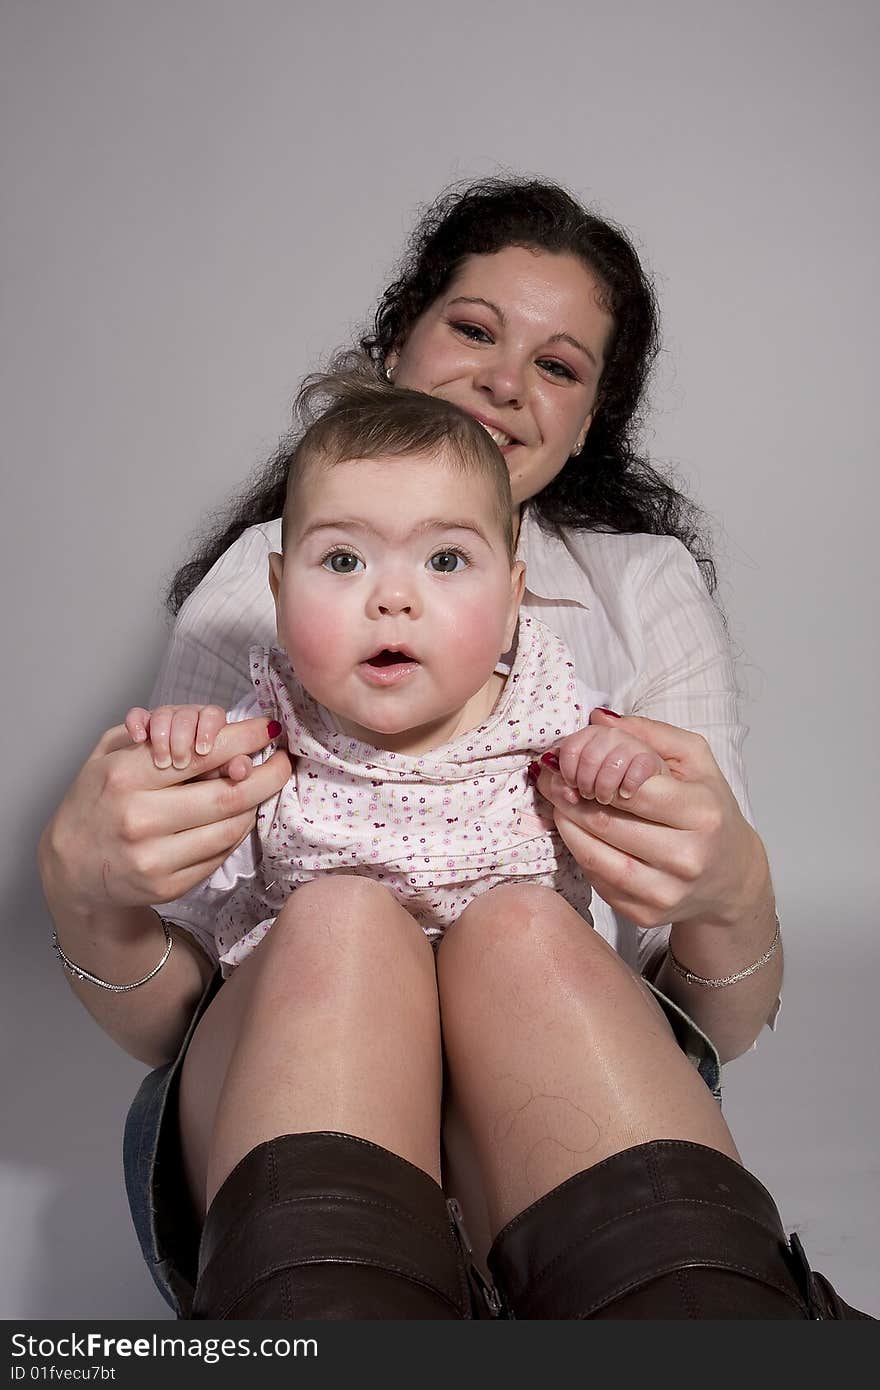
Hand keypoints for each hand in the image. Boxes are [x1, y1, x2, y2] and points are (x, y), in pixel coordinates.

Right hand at [39, 718, 291, 913]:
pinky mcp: (167, 886)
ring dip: (254, 805)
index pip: (201, 753)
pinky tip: (234, 819)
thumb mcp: (110, 754)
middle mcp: (138, 818)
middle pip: (228, 795)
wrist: (72, 868)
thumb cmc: (97, 800)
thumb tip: (220, 729)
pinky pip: (220, 854)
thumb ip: (159, 734)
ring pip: (231, 828)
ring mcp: (153, 857)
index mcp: (123, 776)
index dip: (244, 739)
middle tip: (282, 762)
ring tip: (258, 789)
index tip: (267, 730)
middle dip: (267, 775)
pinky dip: (235, 833)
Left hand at [532, 709, 768, 929]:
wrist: (730, 877)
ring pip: (592, 854)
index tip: (569, 759)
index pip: (632, 787)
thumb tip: (599, 720)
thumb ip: (649, 734)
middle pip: (605, 822)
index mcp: (702, 813)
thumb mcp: (695, 760)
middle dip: (567, 795)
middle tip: (550, 778)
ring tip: (558, 802)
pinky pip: (596, 879)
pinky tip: (580, 833)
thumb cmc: (710, 810)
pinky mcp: (643, 914)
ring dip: (566, 824)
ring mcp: (664, 891)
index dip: (593, 770)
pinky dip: (580, 852)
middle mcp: (687, 857)